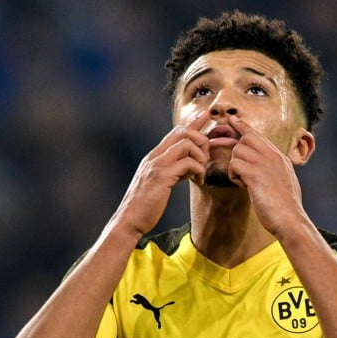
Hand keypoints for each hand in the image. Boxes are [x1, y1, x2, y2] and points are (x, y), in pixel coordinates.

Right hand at [112, 111, 211, 234]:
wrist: (130, 220)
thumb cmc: (146, 205)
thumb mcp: (160, 182)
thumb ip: (173, 170)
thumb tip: (189, 165)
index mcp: (154, 156)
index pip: (176, 131)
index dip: (194, 123)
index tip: (206, 117)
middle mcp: (155, 156)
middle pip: (183, 131)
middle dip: (201, 140)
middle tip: (205, 158)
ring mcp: (157, 165)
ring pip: (186, 144)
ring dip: (201, 156)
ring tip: (201, 172)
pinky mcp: (161, 176)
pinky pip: (188, 163)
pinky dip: (198, 169)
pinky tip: (198, 180)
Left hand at [226, 115, 306, 236]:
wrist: (290, 219)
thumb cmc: (286, 206)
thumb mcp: (285, 181)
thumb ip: (274, 169)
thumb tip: (263, 168)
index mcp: (280, 157)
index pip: (258, 135)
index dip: (243, 127)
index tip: (233, 120)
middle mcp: (272, 156)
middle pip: (246, 138)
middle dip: (235, 147)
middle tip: (228, 154)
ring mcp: (264, 163)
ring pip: (238, 151)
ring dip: (236, 166)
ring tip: (244, 180)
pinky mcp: (254, 174)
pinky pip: (234, 165)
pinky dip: (234, 175)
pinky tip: (242, 185)